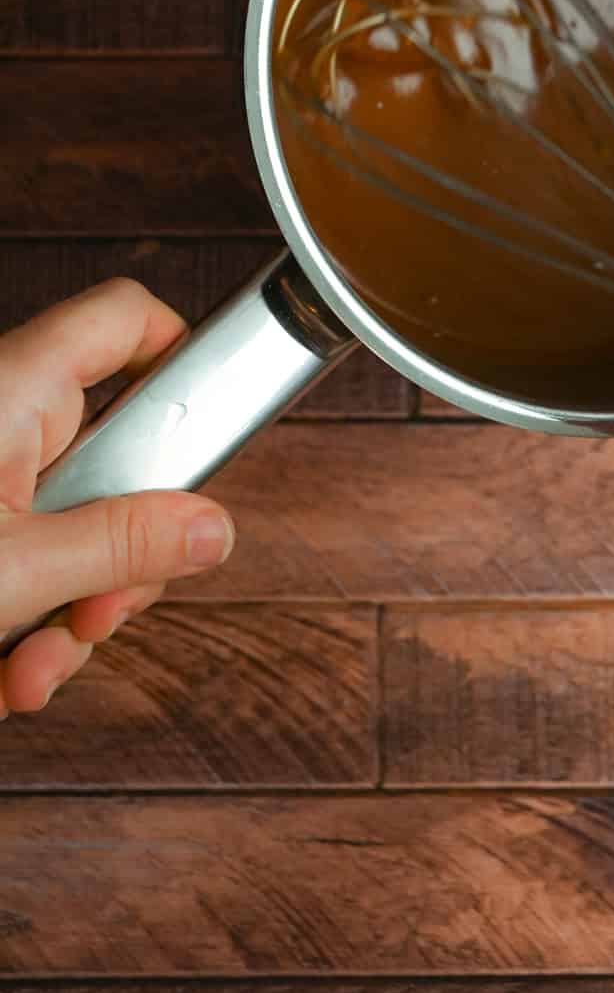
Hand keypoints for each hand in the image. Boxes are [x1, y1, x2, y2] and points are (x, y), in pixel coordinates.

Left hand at [0, 279, 235, 714]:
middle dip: (117, 557)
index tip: (204, 436)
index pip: (128, 319)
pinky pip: (24, 563)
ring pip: (72, 528)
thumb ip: (125, 545)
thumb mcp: (13, 571)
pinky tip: (4, 673)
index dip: (181, 355)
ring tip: (31, 671)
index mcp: (13, 390)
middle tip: (102, 614)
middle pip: (116, 454)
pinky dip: (24, 625)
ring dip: (68, 614)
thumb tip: (214, 526)